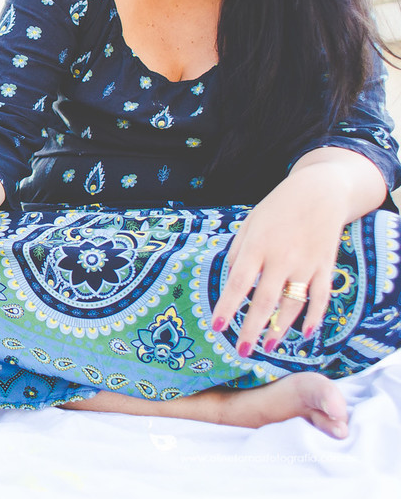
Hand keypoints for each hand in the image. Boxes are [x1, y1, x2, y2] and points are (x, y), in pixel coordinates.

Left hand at [211, 171, 343, 356]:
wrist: (319, 192)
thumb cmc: (275, 210)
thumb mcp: (248, 225)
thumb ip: (238, 254)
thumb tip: (232, 284)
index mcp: (256, 246)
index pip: (238, 282)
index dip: (227, 307)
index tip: (217, 327)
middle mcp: (281, 257)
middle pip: (264, 300)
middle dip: (252, 329)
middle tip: (242, 351)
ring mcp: (306, 263)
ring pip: (293, 304)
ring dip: (280, 329)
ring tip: (268, 347)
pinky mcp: (326, 266)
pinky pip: (322, 297)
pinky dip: (315, 317)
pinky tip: (306, 334)